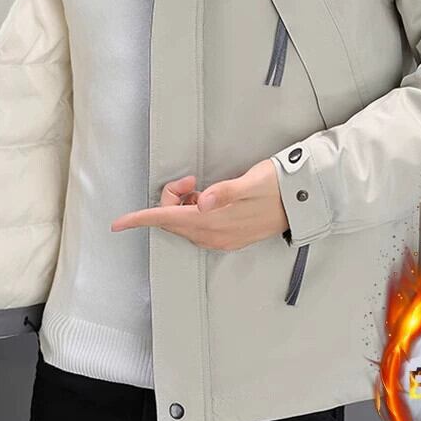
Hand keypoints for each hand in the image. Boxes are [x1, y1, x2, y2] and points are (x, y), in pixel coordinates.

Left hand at [110, 158, 287, 250]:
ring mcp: (221, 240)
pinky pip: (198, 228)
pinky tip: (208, 200)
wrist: (302, 203)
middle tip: (190, 179)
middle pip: (173, 222)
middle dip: (170, 200)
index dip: (141, 219)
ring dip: (182, 206)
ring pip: (184, 225)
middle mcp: (214, 236)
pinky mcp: (228, 238)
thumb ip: (225, 191)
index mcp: (215, 222)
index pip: (168, 219)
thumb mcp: (251, 181)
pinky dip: (193, 213)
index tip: (118, 223)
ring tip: (201, 187)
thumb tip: (202, 202)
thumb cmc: (275, 185)